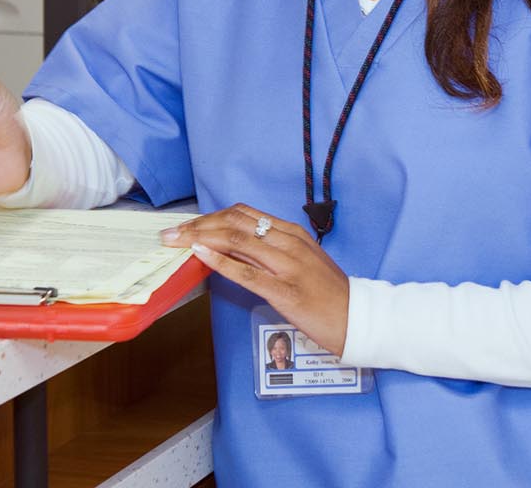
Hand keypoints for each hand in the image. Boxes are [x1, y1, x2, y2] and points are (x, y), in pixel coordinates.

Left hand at [162, 205, 350, 355]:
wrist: (359, 317)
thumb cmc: (328, 292)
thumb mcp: (301, 261)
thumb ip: (271, 252)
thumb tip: (231, 250)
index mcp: (291, 233)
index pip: (242, 214)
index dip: (210, 217)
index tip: (187, 225)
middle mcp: (288, 242)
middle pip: (235, 223)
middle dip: (198, 225)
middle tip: (171, 233)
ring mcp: (287, 265)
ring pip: (237, 241)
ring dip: (201, 238)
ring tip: (176, 241)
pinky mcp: (285, 291)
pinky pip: (247, 272)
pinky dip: (220, 261)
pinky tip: (201, 255)